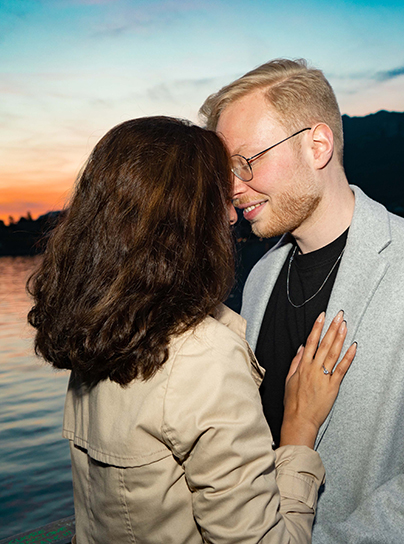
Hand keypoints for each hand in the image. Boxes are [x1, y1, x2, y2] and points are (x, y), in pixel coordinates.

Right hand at [279, 311, 356, 448]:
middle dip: (332, 327)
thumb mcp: (289, 379)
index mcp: (302, 366)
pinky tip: (352, 347)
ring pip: (333, 353)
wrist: (299, 419)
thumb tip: (301, 348)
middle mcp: (313, 369)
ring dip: (340, 338)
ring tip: (344, 326)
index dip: (317, 328)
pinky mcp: (332, 386)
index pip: (310, 342)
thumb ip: (295, 362)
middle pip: (324, 344)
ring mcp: (323, 376)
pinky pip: (342, 369)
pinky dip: (348, 357)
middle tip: (338, 316)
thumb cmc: (293, 402)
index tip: (322, 316)